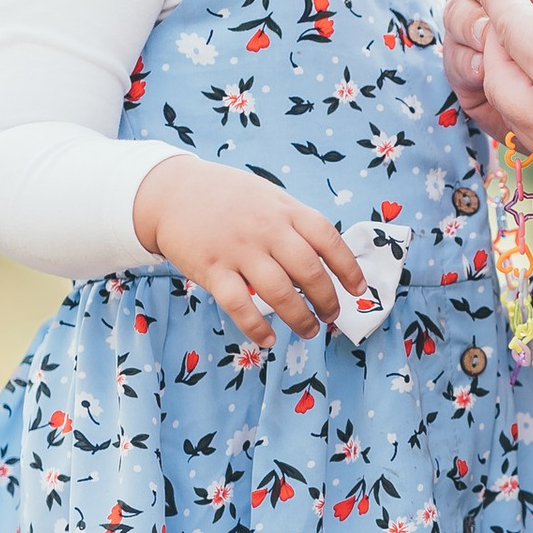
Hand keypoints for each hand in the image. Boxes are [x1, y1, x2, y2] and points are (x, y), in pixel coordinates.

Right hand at [132, 155, 372, 353]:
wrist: (174, 191)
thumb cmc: (229, 198)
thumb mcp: (269, 198)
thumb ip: (294, 223)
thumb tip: (325, 256)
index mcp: (286, 211)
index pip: (328, 240)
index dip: (348, 268)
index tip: (358, 290)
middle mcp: (267, 230)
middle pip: (309, 272)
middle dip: (327, 301)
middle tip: (331, 317)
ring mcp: (239, 250)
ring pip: (279, 293)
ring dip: (300, 318)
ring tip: (310, 331)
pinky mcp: (212, 269)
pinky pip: (239, 305)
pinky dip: (257, 328)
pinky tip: (268, 340)